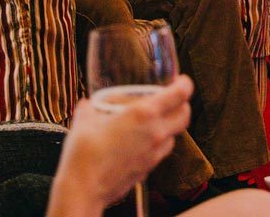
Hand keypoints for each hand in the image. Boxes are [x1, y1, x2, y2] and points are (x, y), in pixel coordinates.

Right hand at [55, 76, 193, 209]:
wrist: (84, 189)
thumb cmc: (84, 153)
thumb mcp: (84, 120)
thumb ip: (89, 108)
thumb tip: (87, 104)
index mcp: (144, 114)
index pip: (179, 95)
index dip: (184, 84)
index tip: (181, 80)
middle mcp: (155, 133)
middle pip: (184, 115)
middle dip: (183, 104)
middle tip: (173, 98)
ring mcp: (154, 153)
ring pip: (175, 135)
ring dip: (171, 125)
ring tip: (156, 120)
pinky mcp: (149, 169)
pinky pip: (162, 151)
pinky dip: (159, 143)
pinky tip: (142, 142)